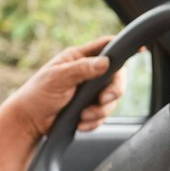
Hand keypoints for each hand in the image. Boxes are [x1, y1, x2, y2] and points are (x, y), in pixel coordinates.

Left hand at [6, 36, 125, 138]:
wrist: (29, 122)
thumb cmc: (37, 94)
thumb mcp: (58, 78)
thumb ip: (82, 69)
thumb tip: (105, 62)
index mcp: (79, 58)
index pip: (106, 47)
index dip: (123, 47)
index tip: (140, 49)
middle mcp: (88, 73)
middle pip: (117, 78)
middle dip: (114, 92)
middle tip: (103, 101)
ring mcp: (90, 92)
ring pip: (112, 101)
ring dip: (100, 112)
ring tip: (82, 116)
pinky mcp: (89, 109)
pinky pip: (103, 116)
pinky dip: (94, 122)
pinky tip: (80, 123)